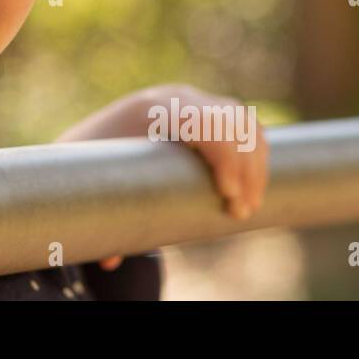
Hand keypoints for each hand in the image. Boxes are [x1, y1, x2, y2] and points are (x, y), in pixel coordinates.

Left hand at [89, 85, 268, 271]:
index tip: (227, 196)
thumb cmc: (103, 156)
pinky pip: (247, 124)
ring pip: (243, 123)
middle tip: (240, 212)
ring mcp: (201, 100)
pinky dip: (257, 152)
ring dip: (255, 164)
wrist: (110, 124)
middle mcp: (182, 98)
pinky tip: (257, 183)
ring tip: (251, 205)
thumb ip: (106, 211)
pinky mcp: (214, 109)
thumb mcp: (100, 174)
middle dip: (243, 168)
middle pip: (228, 122)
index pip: (200, 121)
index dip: (222, 155)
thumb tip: (110, 261)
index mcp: (155, 108)